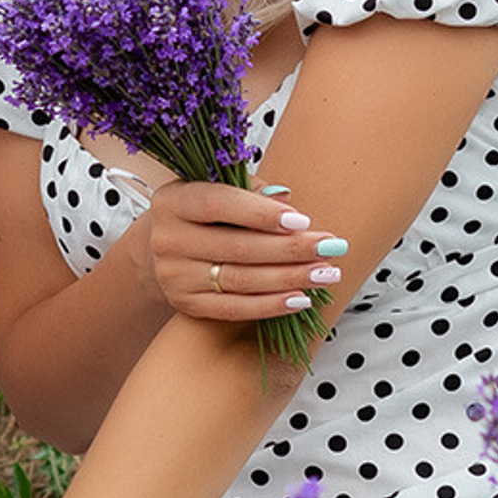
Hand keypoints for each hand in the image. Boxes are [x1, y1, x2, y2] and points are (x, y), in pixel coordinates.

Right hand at [142, 178, 345, 325]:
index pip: (218, 205)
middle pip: (237, 247)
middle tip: (330, 247)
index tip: (303, 220)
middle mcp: (167, 239)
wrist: (168, 247)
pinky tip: (301, 298)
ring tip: (325, 273)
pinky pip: (234, 308)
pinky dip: (271, 305)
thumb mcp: (218, 189)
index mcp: (173, 201)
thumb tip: (286, 200)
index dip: (261, 213)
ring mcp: (174, 276)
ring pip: (241, 280)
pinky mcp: (185, 304)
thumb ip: (250, 191)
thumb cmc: (204, 213)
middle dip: (290, 249)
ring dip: (290, 278)